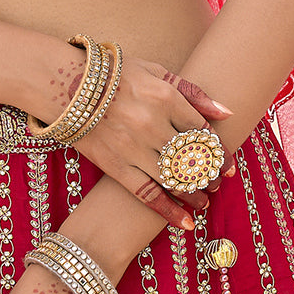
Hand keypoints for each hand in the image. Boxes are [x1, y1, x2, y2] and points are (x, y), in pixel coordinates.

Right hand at [74, 60, 234, 229]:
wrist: (66, 84)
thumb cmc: (115, 74)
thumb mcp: (155, 71)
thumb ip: (192, 91)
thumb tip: (226, 113)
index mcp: (165, 97)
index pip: (202, 131)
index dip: (219, 151)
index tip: (227, 165)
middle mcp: (152, 124)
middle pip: (192, 158)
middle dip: (209, 175)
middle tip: (215, 183)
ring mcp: (133, 147)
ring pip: (175, 179)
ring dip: (194, 194)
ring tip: (203, 201)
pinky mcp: (114, 165)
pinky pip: (146, 193)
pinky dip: (168, 210)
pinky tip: (185, 222)